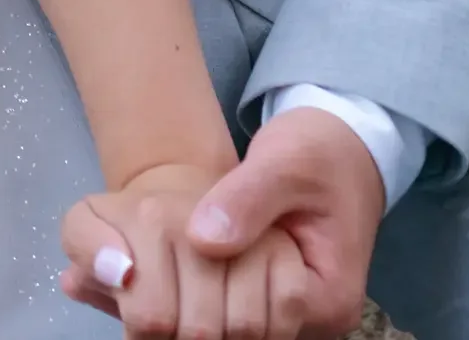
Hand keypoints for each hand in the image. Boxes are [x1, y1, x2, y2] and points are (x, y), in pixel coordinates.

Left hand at [63, 162, 313, 336]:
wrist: (342, 147)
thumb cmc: (317, 151)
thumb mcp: (283, 161)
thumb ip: (246, 199)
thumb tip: (201, 240)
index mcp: (326, 297)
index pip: (252, 329)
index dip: (195, 312)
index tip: (144, 280)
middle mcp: (316, 322)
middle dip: (185, 316)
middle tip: (126, 281)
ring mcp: (298, 317)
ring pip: (231, 333)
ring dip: (187, 310)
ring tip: (133, 279)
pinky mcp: (278, 303)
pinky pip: (233, 315)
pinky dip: (197, 300)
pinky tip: (158, 276)